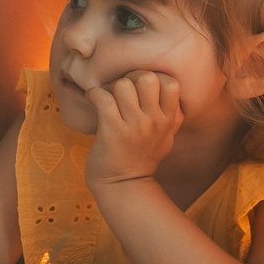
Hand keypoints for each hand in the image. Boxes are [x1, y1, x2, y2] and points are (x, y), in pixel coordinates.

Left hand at [82, 70, 183, 189]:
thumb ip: (170, 117)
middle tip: (120, 90)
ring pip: (122, 85)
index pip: (170, 83)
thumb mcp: (165, 139)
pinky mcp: (112, 131)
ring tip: (106, 98)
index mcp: (167, 121)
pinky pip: (103, 98)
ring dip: (110, 87)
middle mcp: (153, 122)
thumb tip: (170, 91)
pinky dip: (94, 94)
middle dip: (130, 77)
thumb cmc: (141, 159)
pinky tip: (93, 100)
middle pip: (146, 78)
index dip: (154, 77)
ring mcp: (134, 127)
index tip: (140, 87)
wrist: (124, 186)